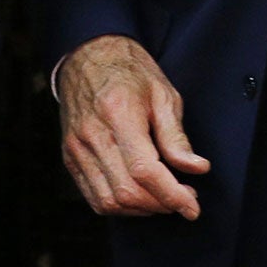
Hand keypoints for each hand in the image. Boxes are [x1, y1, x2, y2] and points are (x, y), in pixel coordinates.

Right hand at [57, 34, 209, 219]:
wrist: (89, 57)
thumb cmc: (130, 73)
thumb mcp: (163, 94)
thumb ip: (176, 136)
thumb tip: (197, 169)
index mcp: (118, 113)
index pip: (144, 170)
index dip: (172, 195)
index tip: (193, 207)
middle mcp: (92, 134)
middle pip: (127, 191)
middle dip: (161, 204)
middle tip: (184, 197)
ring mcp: (76, 148)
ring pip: (109, 201)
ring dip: (142, 209)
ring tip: (163, 196)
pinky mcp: (69, 157)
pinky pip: (94, 197)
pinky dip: (120, 206)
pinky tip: (140, 196)